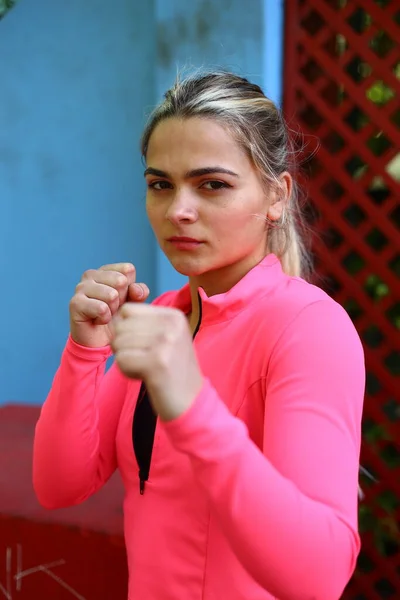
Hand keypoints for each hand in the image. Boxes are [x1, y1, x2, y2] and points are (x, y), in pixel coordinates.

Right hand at [69, 263, 149, 347]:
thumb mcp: (134, 302)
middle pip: (120, 281)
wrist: (99, 341)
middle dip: (121, 300)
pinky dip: (104, 319)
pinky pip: (101, 308)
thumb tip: (135, 290)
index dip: (130, 289)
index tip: (122, 299)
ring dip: (113, 310)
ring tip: (104, 314)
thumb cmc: (116, 317)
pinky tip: (97, 321)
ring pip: (111, 295)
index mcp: (105, 270)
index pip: (128, 270)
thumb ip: (139, 291)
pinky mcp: (75, 303)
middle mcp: (90, 274)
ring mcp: (80, 287)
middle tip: (112, 309)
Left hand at [111, 303, 203, 420]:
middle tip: (144, 361)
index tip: (142, 345)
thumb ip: (145, 324)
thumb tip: (113, 319)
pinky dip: (127, 371)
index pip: (128, 310)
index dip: (125, 329)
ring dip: (126, 360)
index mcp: (173, 315)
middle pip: (120, 326)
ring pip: (118, 343)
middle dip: (124, 346)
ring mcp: (165, 343)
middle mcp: (171, 325)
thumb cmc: (172, 370)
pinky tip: (145, 377)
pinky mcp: (157, 362)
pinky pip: (121, 360)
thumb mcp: (166, 338)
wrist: (191, 401)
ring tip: (146, 369)